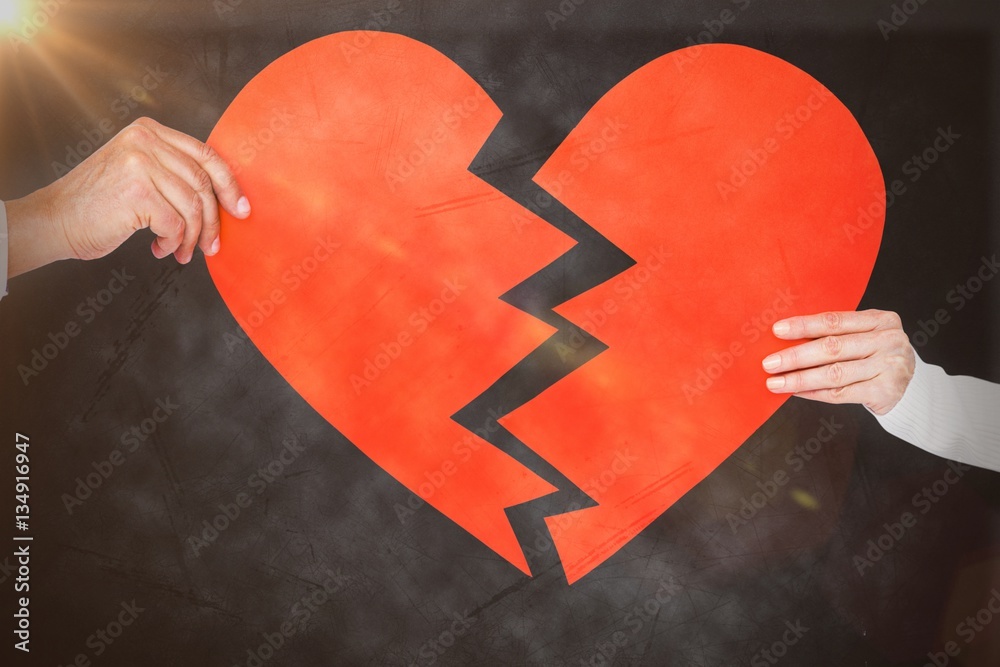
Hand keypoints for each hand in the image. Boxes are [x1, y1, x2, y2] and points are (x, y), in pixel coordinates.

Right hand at [6, 117, 249, 277]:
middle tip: (211, 246)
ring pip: (193, 207)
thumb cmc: (100, 204)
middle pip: (203, 183)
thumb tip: (225, 199)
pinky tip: (160, 248)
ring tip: (181, 251)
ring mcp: (140, 163)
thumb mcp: (139, 173)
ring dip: (191, 237)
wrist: (55, 219)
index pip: (206, 155)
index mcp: (149, 130)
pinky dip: (173, 242)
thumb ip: (173, 173)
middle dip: (212, 221)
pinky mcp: (137, 191)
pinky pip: (176, 224)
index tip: (242, 210)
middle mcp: (145, 140)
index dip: (230, 185)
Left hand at [762, 310, 915, 414]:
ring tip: (776, 382)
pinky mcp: (886, 391)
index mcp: (881, 320)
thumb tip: (786, 339)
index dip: (804, 326)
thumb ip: (836, 334)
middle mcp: (888, 341)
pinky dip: (814, 393)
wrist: (908, 385)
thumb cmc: (874, 355)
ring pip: (834, 374)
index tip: (777, 330)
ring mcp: (890, 367)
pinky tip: (796, 392)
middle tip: (769, 363)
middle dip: (796, 356)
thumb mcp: (863, 336)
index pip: (835, 321)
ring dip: (800, 379)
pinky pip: (841, 393)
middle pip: (833, 348)